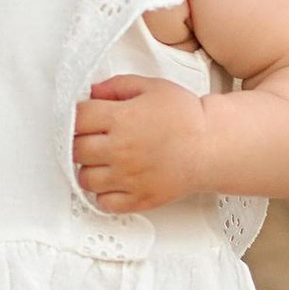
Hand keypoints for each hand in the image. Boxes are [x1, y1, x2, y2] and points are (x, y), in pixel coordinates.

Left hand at [72, 75, 211, 214]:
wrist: (212, 146)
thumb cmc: (185, 116)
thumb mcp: (151, 87)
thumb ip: (117, 86)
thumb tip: (92, 92)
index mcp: (122, 118)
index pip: (78, 117)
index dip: (77, 115)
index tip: (83, 117)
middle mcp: (121, 149)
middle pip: (76, 149)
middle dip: (79, 141)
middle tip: (91, 138)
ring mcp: (128, 177)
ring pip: (85, 178)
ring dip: (88, 168)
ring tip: (101, 161)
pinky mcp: (138, 198)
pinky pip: (104, 202)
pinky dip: (103, 194)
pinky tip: (111, 181)